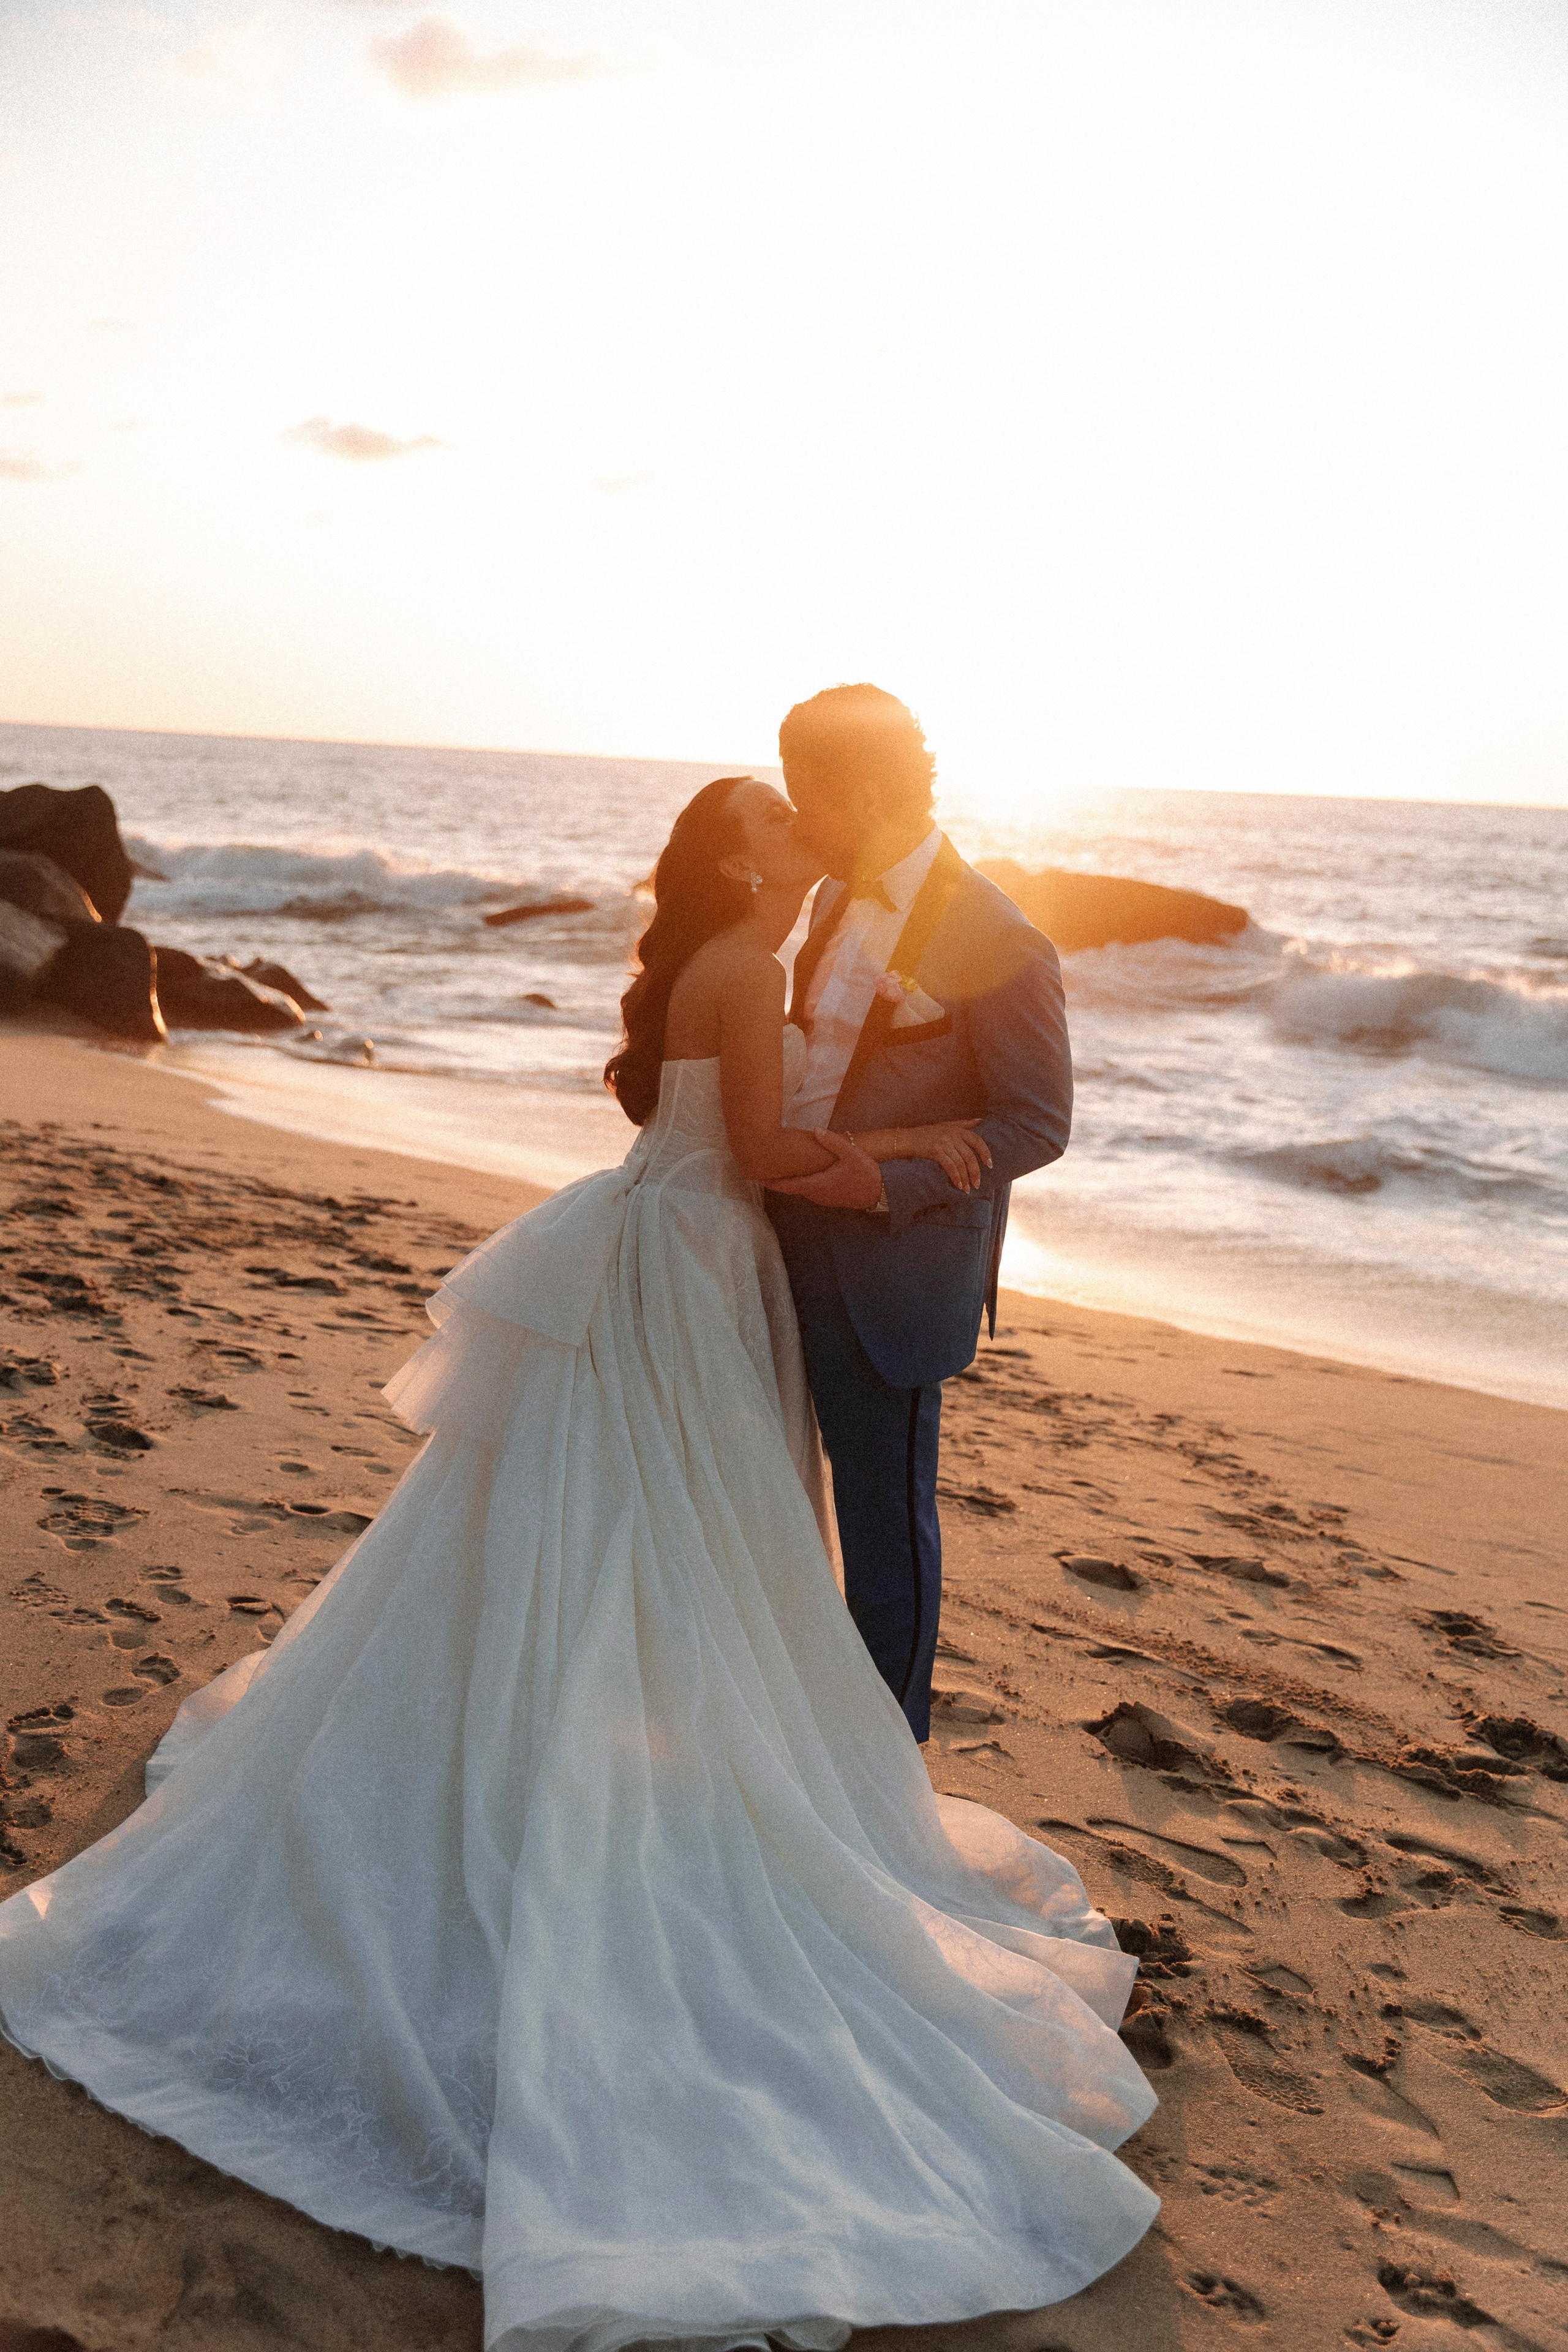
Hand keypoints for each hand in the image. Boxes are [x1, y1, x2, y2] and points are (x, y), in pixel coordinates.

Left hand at [766, 1129, 883, 1210]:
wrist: (880, 1195)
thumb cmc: (866, 1175)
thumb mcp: (852, 1155)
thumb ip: (834, 1142)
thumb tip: (816, 1130)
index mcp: (816, 1185)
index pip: (786, 1185)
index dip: (770, 1181)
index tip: (754, 1176)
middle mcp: (815, 1194)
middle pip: (790, 1186)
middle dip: (777, 1178)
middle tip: (763, 1167)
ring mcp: (822, 1198)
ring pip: (800, 1187)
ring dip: (789, 1179)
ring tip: (778, 1167)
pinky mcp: (829, 1196)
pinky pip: (809, 1188)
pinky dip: (801, 1180)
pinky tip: (801, 1171)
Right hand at [901, 1120, 991, 1191]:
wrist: (907, 1138)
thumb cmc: (927, 1133)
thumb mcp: (946, 1125)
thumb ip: (964, 1123)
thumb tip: (981, 1120)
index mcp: (957, 1129)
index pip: (977, 1141)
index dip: (985, 1153)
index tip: (990, 1165)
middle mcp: (952, 1135)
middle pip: (970, 1156)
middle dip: (975, 1172)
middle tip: (977, 1184)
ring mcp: (944, 1143)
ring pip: (961, 1163)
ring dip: (965, 1178)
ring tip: (967, 1189)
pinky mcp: (935, 1151)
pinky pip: (950, 1167)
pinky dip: (956, 1177)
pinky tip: (958, 1185)